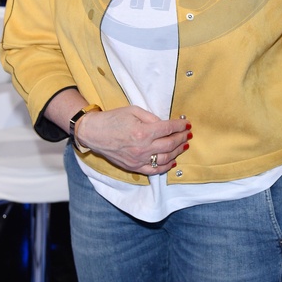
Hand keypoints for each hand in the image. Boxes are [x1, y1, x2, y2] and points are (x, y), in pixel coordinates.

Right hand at [77, 105, 191, 173]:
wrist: (94, 133)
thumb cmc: (113, 119)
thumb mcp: (133, 111)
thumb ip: (151, 118)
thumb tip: (165, 124)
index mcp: (143, 131)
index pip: (168, 129)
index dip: (180, 126)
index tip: (186, 123)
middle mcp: (142, 147)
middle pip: (170, 144)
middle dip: (181, 138)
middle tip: (187, 134)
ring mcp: (138, 159)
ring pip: (165, 158)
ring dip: (177, 152)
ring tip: (184, 145)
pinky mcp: (134, 167)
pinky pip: (154, 170)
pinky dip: (166, 166)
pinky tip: (172, 161)